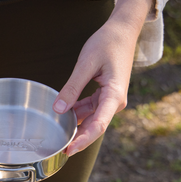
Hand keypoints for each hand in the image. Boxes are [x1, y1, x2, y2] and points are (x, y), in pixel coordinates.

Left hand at [53, 0, 153, 155]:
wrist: (122, 31)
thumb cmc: (107, 43)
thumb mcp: (86, 64)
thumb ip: (72, 87)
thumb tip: (59, 109)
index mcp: (114, 95)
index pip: (98, 125)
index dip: (82, 140)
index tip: (69, 150)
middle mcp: (115, 102)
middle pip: (94, 127)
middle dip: (77, 139)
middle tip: (58, 150)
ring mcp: (110, 100)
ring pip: (91, 120)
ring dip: (76, 127)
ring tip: (58, 136)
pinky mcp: (105, 96)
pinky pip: (90, 110)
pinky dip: (77, 114)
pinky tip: (63, 116)